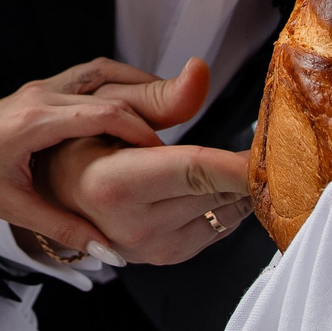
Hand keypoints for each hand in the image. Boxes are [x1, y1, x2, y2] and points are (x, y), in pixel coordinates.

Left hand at [0, 58, 202, 259]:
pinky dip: (119, 85)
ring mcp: (42, 88)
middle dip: (150, 107)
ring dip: (138, 87)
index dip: (139, 132)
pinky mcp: (44, 89)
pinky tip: (138, 105)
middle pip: (108, 89)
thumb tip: (108, 250)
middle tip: (182, 129)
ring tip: (171, 111)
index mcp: (34, 124)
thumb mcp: (16, 208)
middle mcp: (40, 96)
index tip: (164, 154)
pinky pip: (90, 76)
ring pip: (101, 72)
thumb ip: (64, 227)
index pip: (101, 115)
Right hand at [36, 59, 252, 265]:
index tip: (275, 153)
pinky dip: (226, 202)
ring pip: (225, 210)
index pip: (195, 170)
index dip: (240, 162)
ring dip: (238, 185)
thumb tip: (199, 72)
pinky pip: (219, 227)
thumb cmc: (78, 145)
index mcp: (114, 185)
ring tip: (230, 161)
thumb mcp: (110, 107)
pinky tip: (212, 183)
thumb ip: (160, 95)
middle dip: (249, 167)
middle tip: (266, 144)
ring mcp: (149, 250)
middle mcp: (132, 226)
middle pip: (218, 190)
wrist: (56, 193)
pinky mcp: (166, 258)